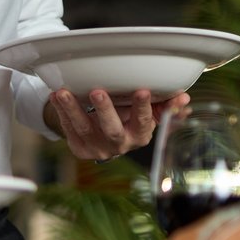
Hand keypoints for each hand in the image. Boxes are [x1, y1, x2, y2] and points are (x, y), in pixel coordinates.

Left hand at [47, 88, 188, 160]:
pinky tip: (56, 96)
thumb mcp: (147, 113)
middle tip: (97, 92)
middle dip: (105, 111)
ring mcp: (97, 148)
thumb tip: (183, 97)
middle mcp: (119, 145)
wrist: (104, 137)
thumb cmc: (129, 119)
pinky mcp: (79, 147)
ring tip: (62, 93)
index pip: (144, 122)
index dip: (143, 108)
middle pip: (112, 130)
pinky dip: (61, 112)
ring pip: (83, 128)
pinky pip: (69, 129)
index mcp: (140, 135)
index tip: (142, 91)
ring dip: (72, 109)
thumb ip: (165, 105)